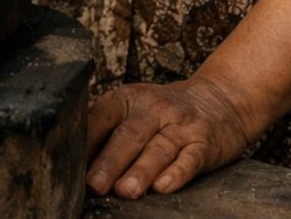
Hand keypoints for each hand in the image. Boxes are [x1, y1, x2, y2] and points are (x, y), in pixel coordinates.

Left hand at [86, 78, 250, 198]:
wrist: (220, 98)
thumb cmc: (163, 111)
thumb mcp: (133, 108)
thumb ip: (106, 128)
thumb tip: (71, 158)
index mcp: (128, 99)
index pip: (102, 117)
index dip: (86, 140)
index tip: (70, 163)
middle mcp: (154, 109)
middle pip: (129, 135)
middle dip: (110, 161)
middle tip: (94, 185)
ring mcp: (181, 126)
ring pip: (159, 148)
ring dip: (141, 171)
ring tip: (125, 191)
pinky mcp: (204, 144)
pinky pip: (190, 159)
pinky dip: (177, 173)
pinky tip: (164, 187)